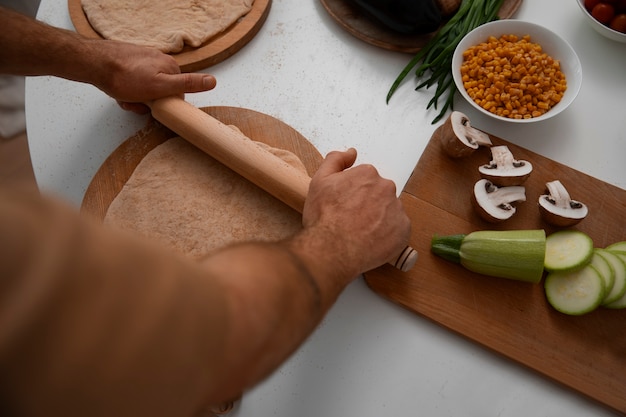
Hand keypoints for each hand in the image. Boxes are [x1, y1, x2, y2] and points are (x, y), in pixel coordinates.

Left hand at [91, 40, 216, 113]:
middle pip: (160, 90)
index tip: (154, 106)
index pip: (177, 92)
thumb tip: (212, 81)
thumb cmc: (125, 77)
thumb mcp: (161, 86)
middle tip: (135, 103)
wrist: (94, 63)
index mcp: (170, 66)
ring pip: (145, 88)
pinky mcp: (129, 62)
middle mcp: (158, 60)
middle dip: (148, 101)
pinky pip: (133, 82)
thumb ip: (188, 84)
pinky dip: (127, 91)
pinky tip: (119, 92)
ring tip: (124, 98)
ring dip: (135, 98)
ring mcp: (143, 60)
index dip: (165, 103)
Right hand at [299, 148, 410, 277]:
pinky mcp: (403, 231)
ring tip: (361, 233)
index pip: (365, 181)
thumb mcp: (319, 181)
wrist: (331, 249)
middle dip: (369, 205)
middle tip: (352, 221)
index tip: (345, 206)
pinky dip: (388, 236)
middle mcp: (386, 188)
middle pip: (379, 195)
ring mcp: (397, 209)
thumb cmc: (323, 217)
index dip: (354, 195)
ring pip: (389, 212)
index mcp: (368, 174)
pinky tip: (371, 242)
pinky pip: (398, 231)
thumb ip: (336, 160)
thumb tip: (351, 152)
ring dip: (379, 220)